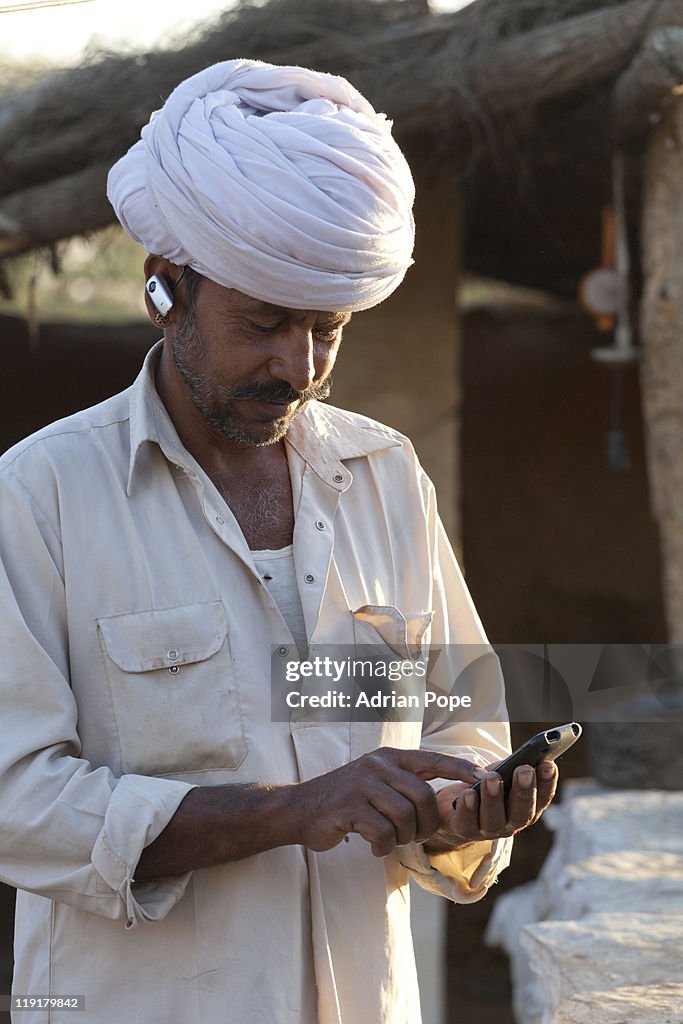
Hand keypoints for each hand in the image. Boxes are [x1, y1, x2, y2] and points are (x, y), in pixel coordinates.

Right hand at [292, 747, 486, 856]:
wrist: (300, 809)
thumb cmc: (346, 800)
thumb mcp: (376, 781)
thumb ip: (405, 785)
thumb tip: (442, 802)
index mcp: (389, 758)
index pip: (434, 759)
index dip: (462, 770)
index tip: (488, 778)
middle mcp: (378, 765)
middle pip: (424, 795)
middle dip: (427, 823)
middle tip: (416, 836)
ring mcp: (362, 784)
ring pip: (405, 816)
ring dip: (404, 837)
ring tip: (391, 840)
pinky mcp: (349, 807)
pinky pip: (383, 833)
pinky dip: (383, 846)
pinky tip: (372, 846)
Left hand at [422, 760, 558, 853]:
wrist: (455, 803)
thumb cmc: (483, 784)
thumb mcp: (498, 771)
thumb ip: (507, 767)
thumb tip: (512, 764)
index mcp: (526, 807)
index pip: (542, 798)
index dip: (548, 783)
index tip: (549, 764)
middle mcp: (511, 823)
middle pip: (522, 813)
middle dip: (524, 790)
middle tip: (524, 770)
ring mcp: (488, 830)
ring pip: (494, 819)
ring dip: (494, 798)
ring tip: (492, 777)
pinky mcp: (464, 830)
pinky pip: (467, 823)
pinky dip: (468, 808)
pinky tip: (468, 793)